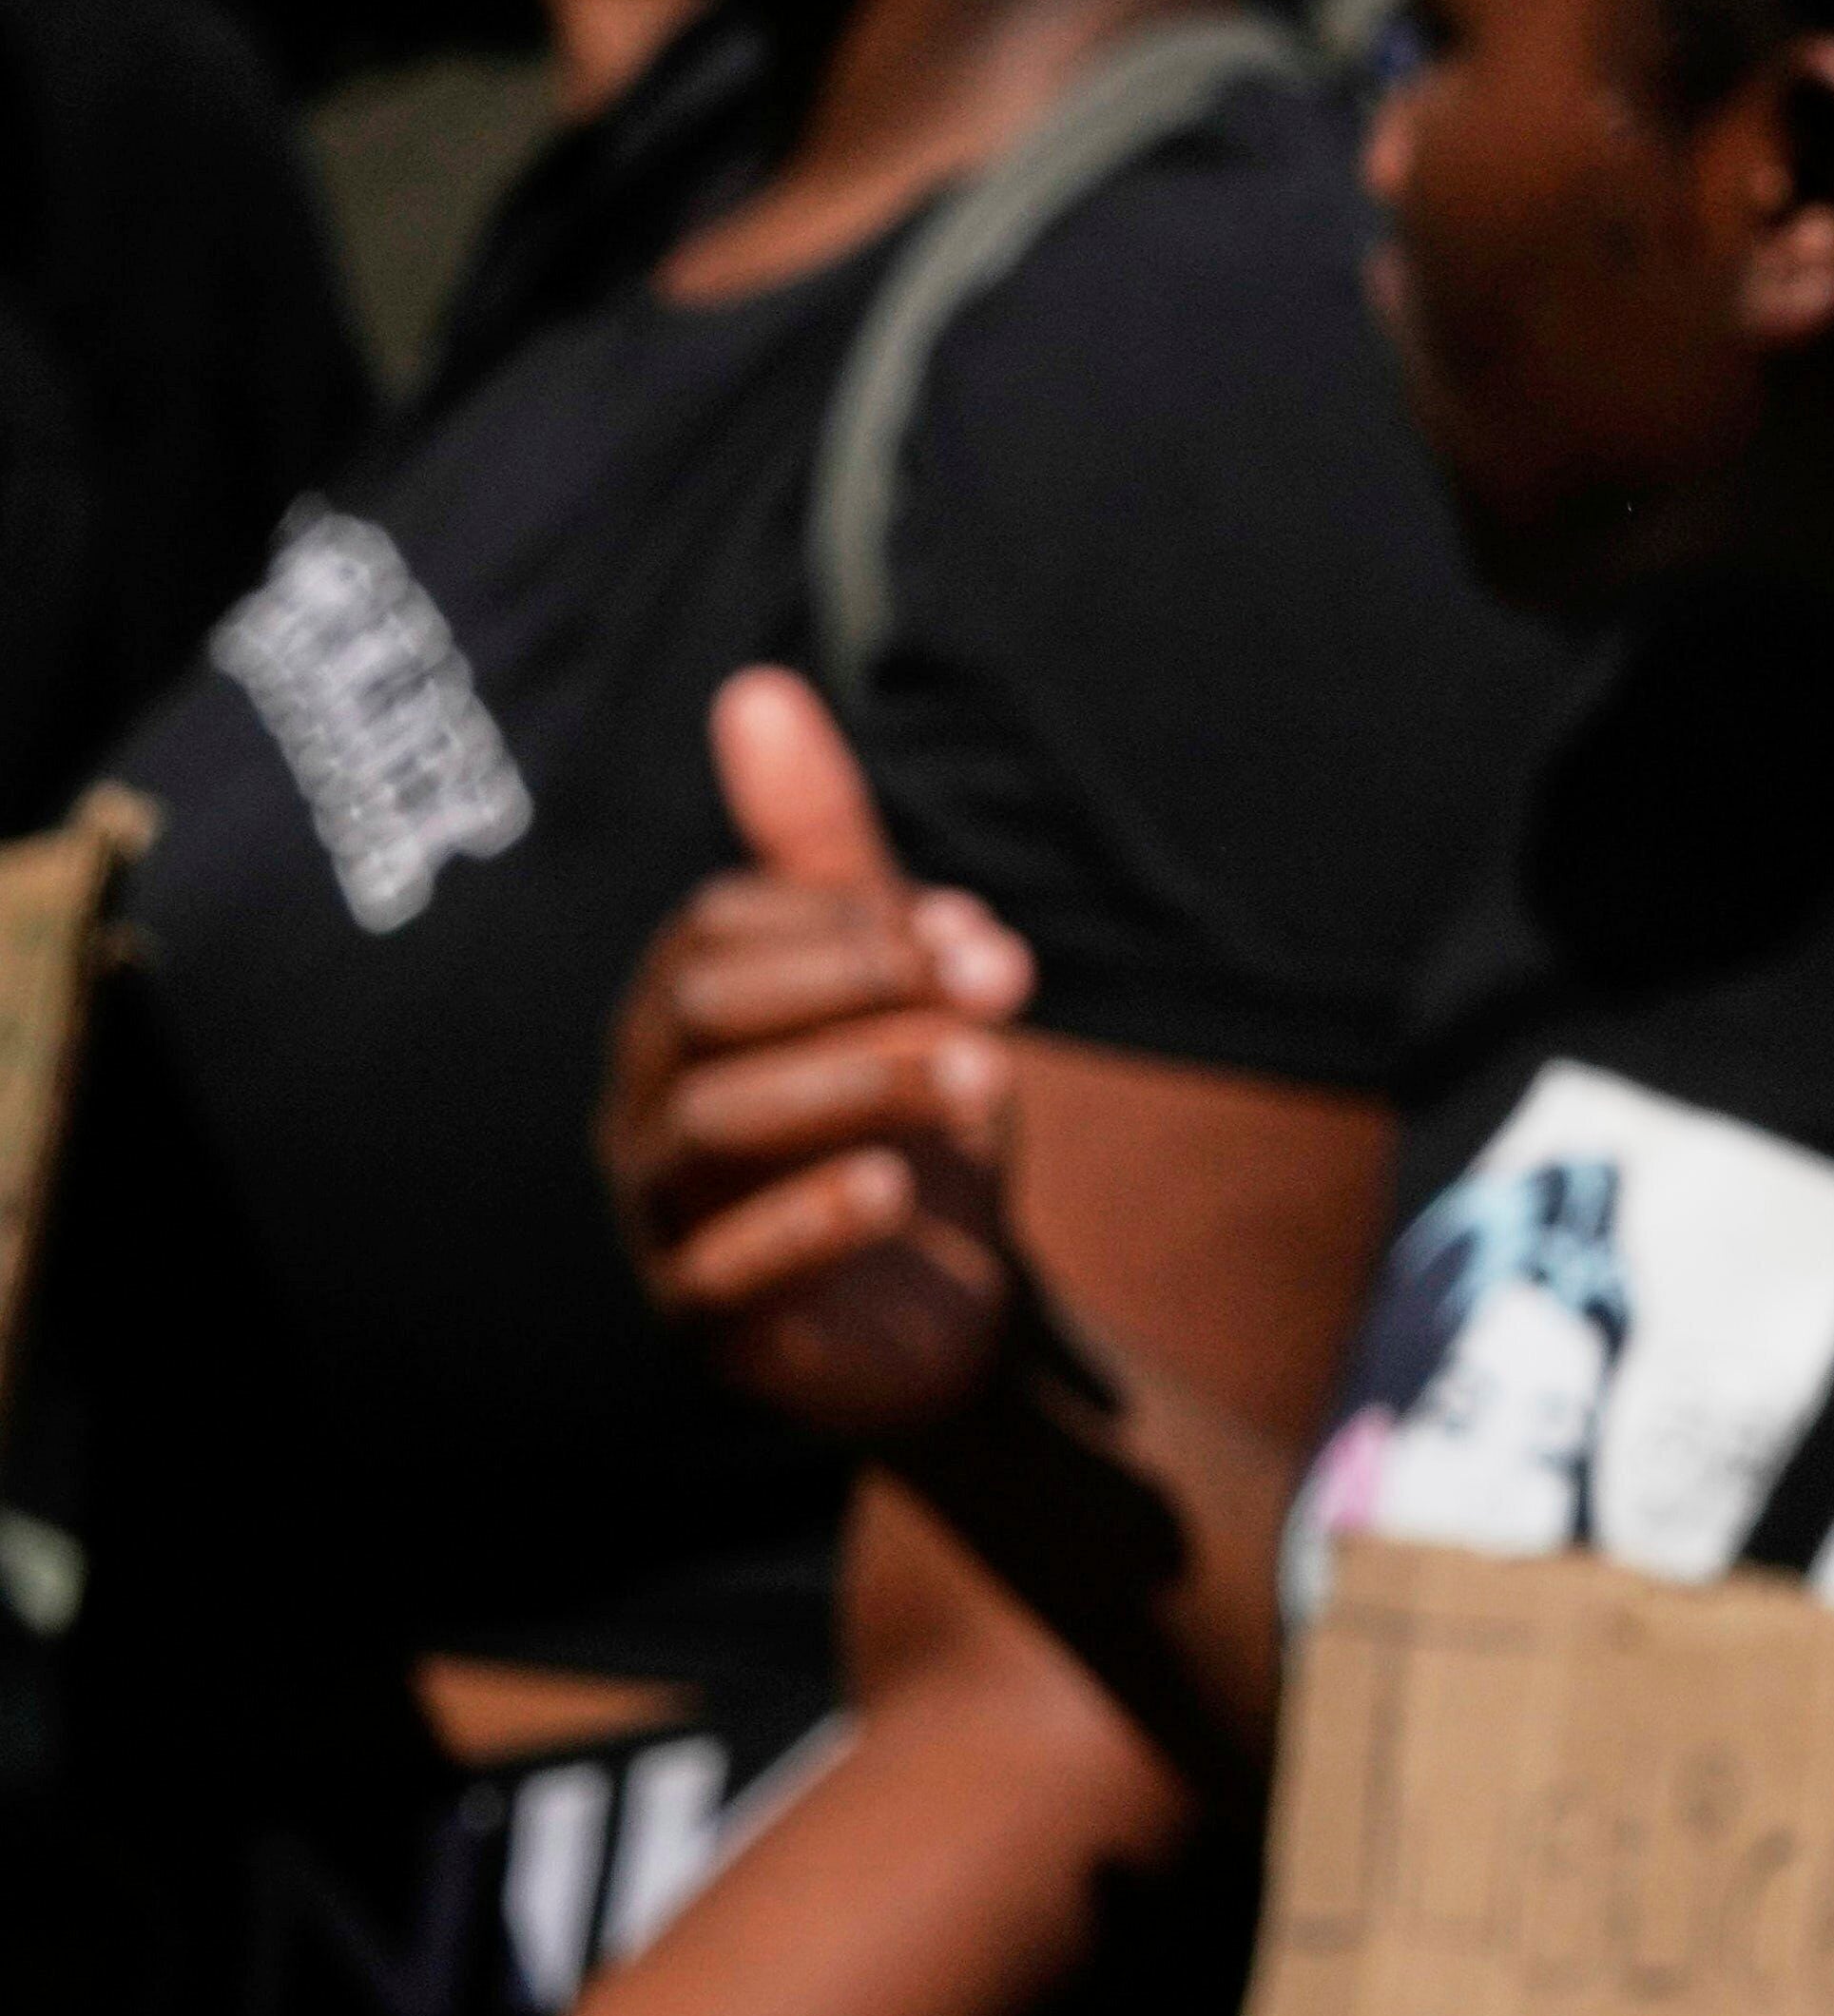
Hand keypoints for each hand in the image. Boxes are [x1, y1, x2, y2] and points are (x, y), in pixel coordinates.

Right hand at [602, 667, 1044, 1445]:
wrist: (955, 1308)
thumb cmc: (903, 1120)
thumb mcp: (888, 979)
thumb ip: (828, 852)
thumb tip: (754, 690)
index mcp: (684, 1015)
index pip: (719, 928)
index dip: (852, 918)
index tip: (979, 936)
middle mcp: (649, 1107)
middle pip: (708, 1013)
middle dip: (860, 986)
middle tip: (1003, 991)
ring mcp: (666, 1220)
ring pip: (715, 1128)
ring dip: (860, 1084)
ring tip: (987, 1076)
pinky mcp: (710, 1325)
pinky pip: (719, 1274)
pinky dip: (804, 1225)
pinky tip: (889, 1192)